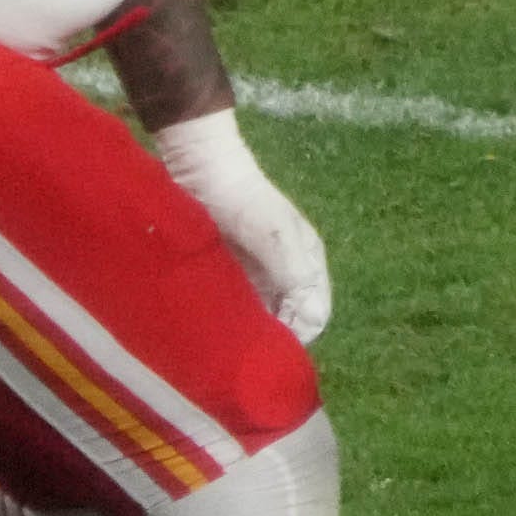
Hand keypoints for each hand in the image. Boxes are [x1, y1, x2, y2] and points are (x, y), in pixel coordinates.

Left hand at [151, 109, 330, 340]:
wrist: (201, 170)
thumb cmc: (242, 201)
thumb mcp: (274, 234)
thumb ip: (294, 274)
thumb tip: (309, 320)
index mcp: (309, 263)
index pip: (315, 314)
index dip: (298, 333)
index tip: (271, 342)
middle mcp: (287, 273)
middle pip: (291, 319)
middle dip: (276, 335)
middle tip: (248, 345)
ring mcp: (258, 274)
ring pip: (265, 315)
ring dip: (254, 328)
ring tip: (232, 338)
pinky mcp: (232, 274)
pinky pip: (241, 304)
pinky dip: (235, 317)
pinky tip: (219, 324)